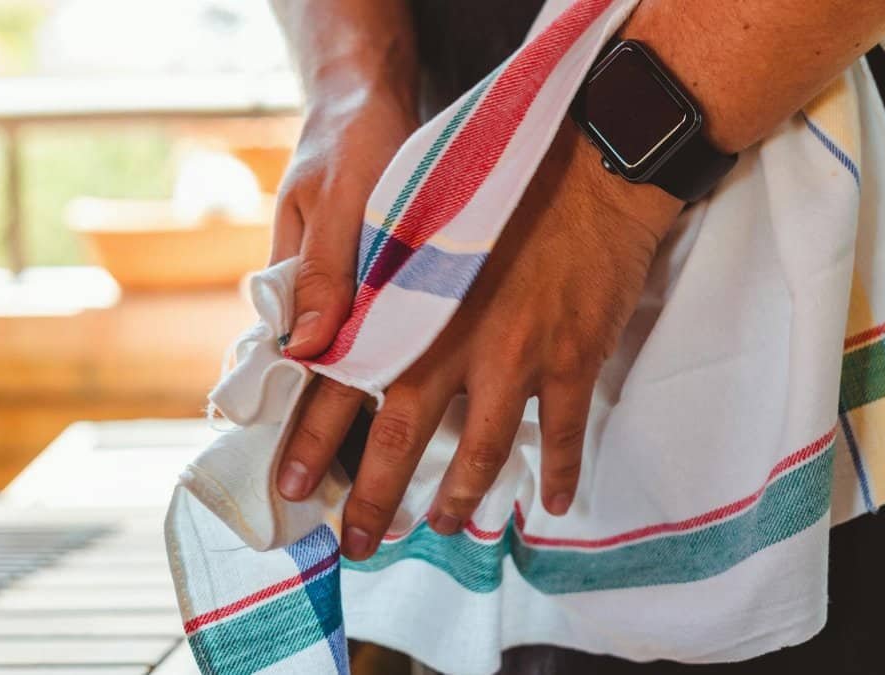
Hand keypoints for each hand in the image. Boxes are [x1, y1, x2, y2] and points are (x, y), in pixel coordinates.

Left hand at [277, 119, 683, 560]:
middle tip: (359, 544)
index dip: (313, 443)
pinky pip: (562, 434)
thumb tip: (324, 335)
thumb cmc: (497, 182)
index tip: (292, 491)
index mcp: (406, 305)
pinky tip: (551, 503)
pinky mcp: (571, 358)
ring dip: (460, 498)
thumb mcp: (415, 218)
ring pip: (479, 451)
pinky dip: (558, 474)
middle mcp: (450, 340)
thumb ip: (370, 278)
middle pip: (400, 439)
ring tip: (447, 527)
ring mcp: (515, 355)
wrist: (591, 164)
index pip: (342, 386)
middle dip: (374, 500)